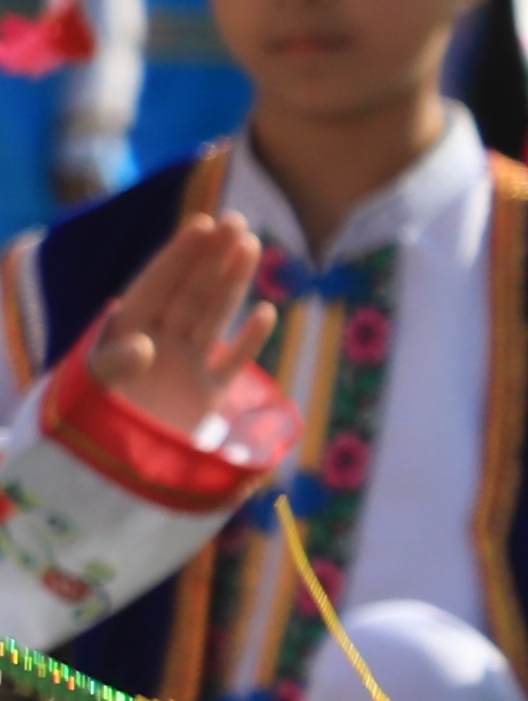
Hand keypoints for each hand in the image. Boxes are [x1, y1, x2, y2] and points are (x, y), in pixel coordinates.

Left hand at [65, 210, 268, 449]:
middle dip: (212, 257)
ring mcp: (183, 368)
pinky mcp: (205, 397)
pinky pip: (231, 363)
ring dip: (232, 283)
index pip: (156, 286)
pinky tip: (266, 314)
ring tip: (252, 247)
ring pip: (213, 316)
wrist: (110, 478)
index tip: (203, 223)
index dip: (179, 255)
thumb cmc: (90, 431)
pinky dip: (249, 340)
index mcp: (125, 336)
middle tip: (238, 222)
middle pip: (189, 292)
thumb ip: (114, 367)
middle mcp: (157, 345)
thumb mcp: (91, 393)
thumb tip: (146, 346)